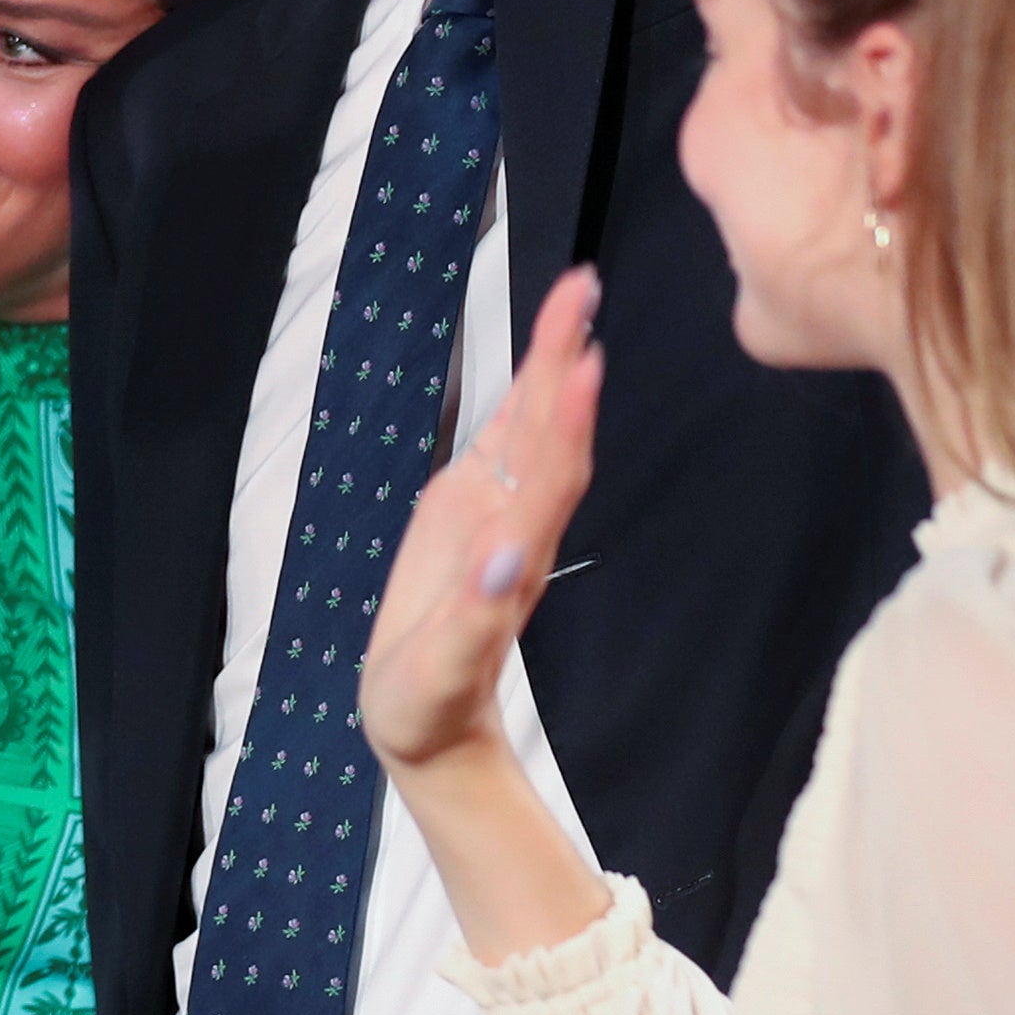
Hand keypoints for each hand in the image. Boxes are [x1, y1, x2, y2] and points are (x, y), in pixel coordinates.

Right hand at [360, 266, 602, 778]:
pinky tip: (541, 357)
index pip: (548, 477)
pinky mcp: (474, 511)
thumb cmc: (431, 704)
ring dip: (553, 364)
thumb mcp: (442, 675)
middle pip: (549, 432)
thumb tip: (507, 562)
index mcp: (511, 558)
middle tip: (581, 288)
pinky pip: (507, 442)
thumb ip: (474, 622)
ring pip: (534, 428)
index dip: (564, 418)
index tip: (583, 360)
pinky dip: (525, 394)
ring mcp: (500, 514)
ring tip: (572, 299)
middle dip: (563, 360)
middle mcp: (516, 526)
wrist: (432, 726)